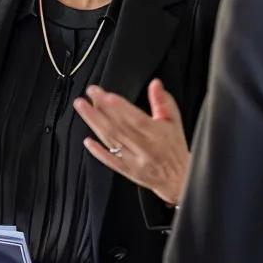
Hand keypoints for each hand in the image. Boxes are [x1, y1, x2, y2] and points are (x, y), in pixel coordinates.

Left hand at [73, 78, 189, 205]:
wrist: (180, 179)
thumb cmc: (175, 148)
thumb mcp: (175, 122)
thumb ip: (163, 102)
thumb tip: (155, 84)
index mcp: (158, 135)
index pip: (136, 119)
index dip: (120, 108)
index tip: (106, 95)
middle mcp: (145, 148)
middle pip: (119, 127)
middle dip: (100, 110)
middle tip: (88, 95)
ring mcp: (135, 161)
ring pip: (111, 141)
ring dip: (94, 124)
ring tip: (82, 108)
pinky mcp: (128, 171)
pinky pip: (111, 161)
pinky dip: (98, 151)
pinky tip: (87, 141)